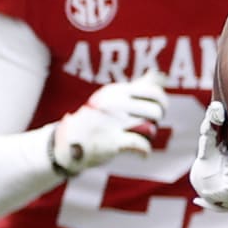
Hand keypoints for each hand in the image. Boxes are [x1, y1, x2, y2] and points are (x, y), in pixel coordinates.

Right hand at [51, 70, 167, 175]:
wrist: (65, 143)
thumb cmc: (95, 119)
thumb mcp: (112, 97)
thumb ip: (136, 86)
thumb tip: (158, 73)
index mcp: (116, 91)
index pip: (152, 92)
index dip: (162, 102)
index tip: (159, 109)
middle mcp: (115, 103)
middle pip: (154, 111)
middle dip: (156, 120)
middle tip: (149, 125)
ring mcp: (113, 122)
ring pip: (150, 127)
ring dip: (149, 135)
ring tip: (142, 137)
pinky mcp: (111, 141)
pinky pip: (141, 144)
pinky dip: (145, 150)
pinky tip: (142, 154)